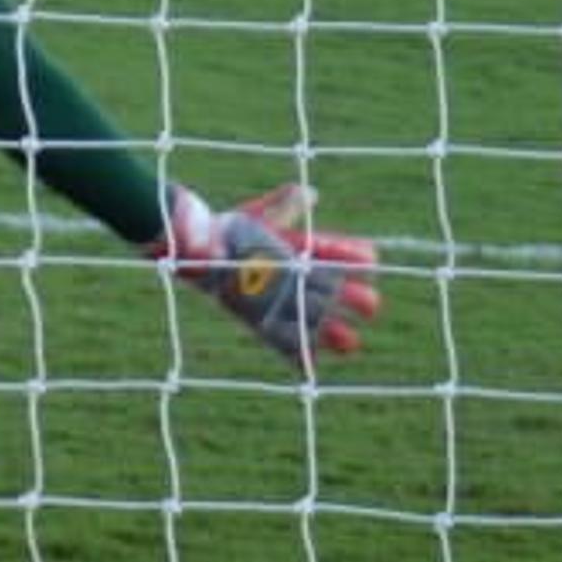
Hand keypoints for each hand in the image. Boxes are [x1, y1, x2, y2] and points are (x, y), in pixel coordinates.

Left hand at [152, 184, 379, 368]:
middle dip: (356, 298)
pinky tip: (309, 366)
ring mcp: (280, 299)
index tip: (368, 262)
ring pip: (316, 317)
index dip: (353, 257)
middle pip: (336, 290)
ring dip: (333, 330)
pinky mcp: (260, 319)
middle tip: (367, 304)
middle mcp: (295, 276)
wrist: (192, 246)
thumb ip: (280, 206)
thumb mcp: (256, 216)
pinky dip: (296, 354)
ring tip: (349, 340)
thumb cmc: (225, 228)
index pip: (336, 253)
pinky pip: (283, 340)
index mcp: (299, 249)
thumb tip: (308, 194)